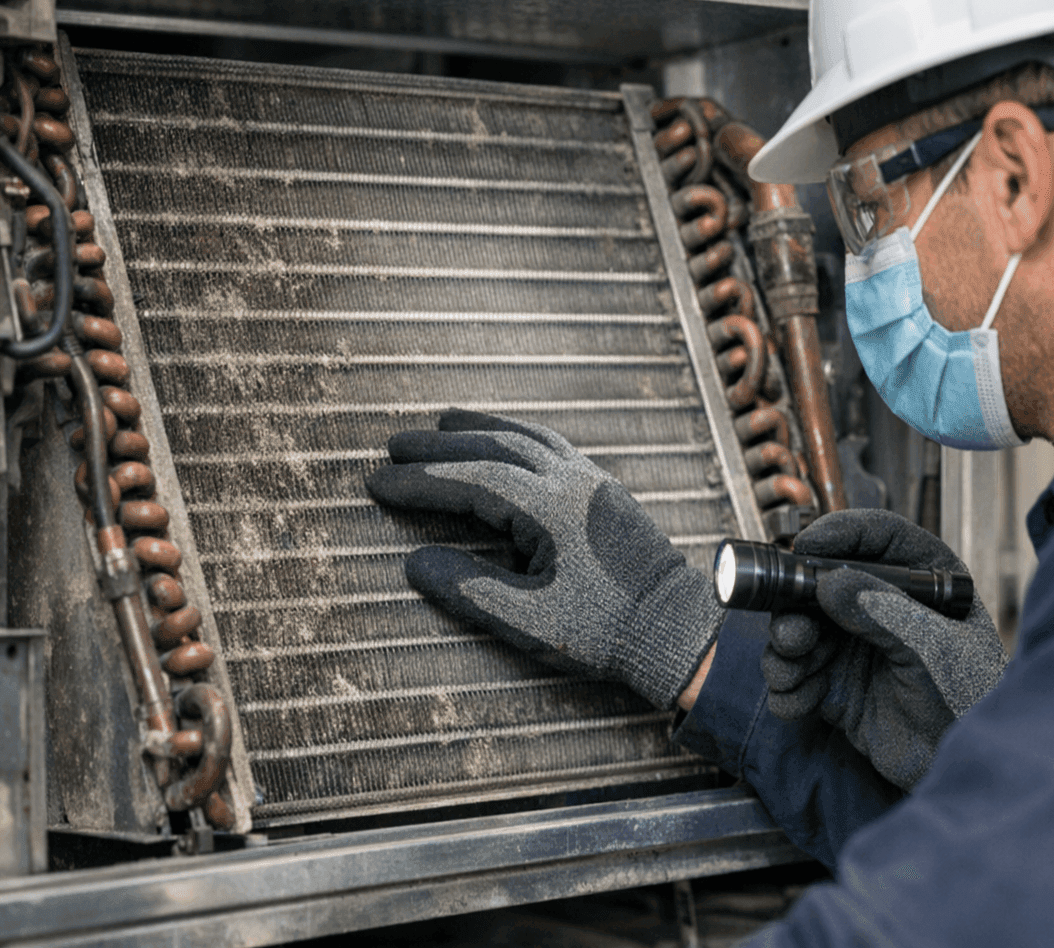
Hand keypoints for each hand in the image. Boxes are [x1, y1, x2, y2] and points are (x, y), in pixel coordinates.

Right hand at [365, 409, 721, 710]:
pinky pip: (550, 445)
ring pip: (526, 437)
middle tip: (393, 446)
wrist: (674, 627)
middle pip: (493, 448)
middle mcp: (571, 482)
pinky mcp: (603, 489)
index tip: (379, 483)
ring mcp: (591, 480)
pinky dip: (516, 435)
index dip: (420, 482)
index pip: (471, 481)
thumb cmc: (605, 630)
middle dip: (439, 446)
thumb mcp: (530, 621)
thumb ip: (469, 589)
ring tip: (439, 424)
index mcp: (551, 510)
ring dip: (479, 429)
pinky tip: (502, 441)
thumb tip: (415, 564)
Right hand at [761, 509, 1007, 789]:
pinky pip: (796, 676)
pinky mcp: (837, 687)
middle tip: (790, 633)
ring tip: (789, 672)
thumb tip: (830, 583)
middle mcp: (884, 607)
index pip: (879, 538)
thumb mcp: (933, 650)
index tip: (807, 547)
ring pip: (801, 630)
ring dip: (785, 651)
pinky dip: (788, 688)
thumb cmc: (972, 704)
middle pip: (823, 584)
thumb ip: (883, 612)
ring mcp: (857, 647)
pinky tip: (799, 701)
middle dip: (795, 607)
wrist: (963, 771)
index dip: (841, 535)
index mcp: (923, 582)